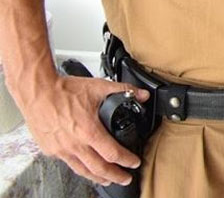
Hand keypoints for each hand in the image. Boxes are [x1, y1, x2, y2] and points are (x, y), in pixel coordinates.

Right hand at [20, 75, 148, 185]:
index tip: (135, 162)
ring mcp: (61, 149)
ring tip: (108, 179)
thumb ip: (124, 91)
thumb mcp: (99, 87)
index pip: (112, 153)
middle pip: (99, 169)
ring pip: (82, 170)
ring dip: (98, 177)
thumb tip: (142, 95)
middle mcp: (74, 144)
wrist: (37, 92)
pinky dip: (80, 168)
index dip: (127, 160)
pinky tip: (86, 167)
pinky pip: (68, 163)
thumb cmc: (64, 90)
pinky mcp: (51, 150)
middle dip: (115, 176)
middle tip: (125, 178)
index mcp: (88, 131)